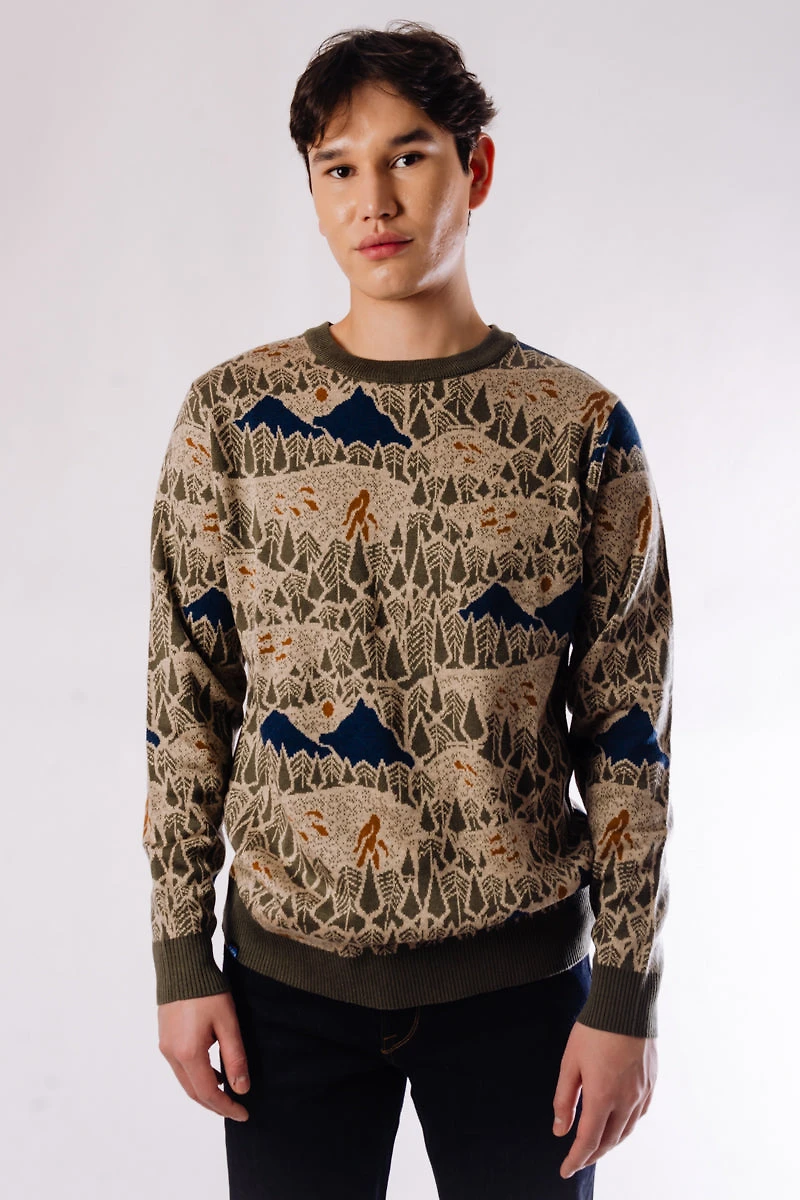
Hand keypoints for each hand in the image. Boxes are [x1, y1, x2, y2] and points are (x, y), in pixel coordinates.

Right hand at [158, 992, 250, 1120]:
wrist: (182, 964)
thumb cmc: (208, 991)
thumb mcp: (228, 1023)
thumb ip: (235, 1057)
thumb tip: (241, 1088)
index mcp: (188, 1053)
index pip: (208, 1093)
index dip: (226, 1107)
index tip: (244, 1113)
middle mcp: (172, 1054)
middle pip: (194, 1092)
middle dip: (215, 1104)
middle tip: (236, 1109)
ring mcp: (165, 1046)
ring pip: (185, 1080)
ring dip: (205, 1091)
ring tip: (227, 1092)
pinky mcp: (165, 1037)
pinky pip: (180, 1067)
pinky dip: (196, 1076)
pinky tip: (212, 1071)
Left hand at [552, 1021, 655, 1177]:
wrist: (626, 1004)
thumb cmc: (594, 1029)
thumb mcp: (570, 1062)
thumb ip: (564, 1099)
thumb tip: (560, 1131)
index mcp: (603, 1096)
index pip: (589, 1141)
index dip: (576, 1159)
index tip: (565, 1170)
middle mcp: (626, 1100)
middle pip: (609, 1141)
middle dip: (592, 1154)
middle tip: (577, 1160)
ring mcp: (642, 1093)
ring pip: (626, 1131)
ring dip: (609, 1143)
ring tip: (595, 1146)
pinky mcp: (651, 1083)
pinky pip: (639, 1116)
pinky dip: (626, 1127)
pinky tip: (617, 1125)